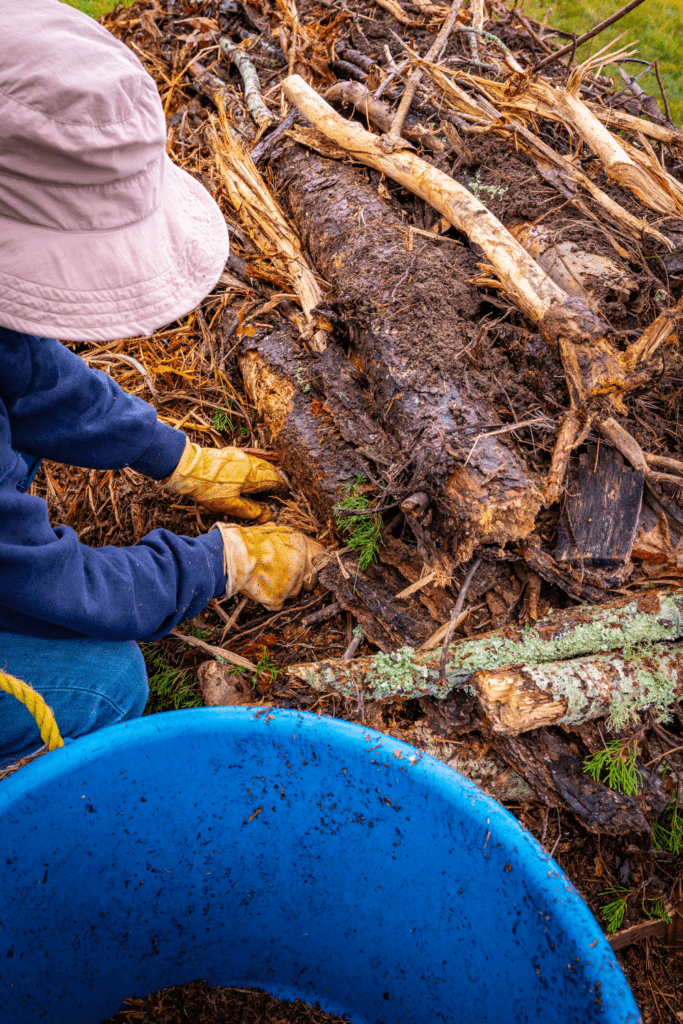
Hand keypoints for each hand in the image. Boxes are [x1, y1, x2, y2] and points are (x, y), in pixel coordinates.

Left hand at [161, 441, 286, 521]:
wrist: (185, 468)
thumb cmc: (207, 489)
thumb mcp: (230, 505)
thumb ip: (251, 510)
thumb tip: (268, 515)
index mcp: (252, 474)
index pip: (276, 480)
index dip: (282, 490)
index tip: (281, 499)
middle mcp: (249, 461)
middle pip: (270, 470)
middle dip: (274, 482)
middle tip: (271, 496)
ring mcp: (239, 455)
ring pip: (260, 464)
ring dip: (264, 476)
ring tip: (259, 490)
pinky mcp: (229, 453)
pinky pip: (248, 461)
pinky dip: (253, 470)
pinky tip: (244, 480)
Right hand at [215, 523, 324, 610]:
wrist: (232, 556)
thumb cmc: (247, 541)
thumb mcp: (271, 530)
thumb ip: (285, 537)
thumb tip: (286, 537)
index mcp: (301, 545)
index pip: (321, 554)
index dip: (314, 560)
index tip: (307, 564)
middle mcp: (301, 564)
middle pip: (311, 579)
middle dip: (301, 579)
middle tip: (284, 576)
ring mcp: (291, 583)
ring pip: (295, 592)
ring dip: (284, 589)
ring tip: (267, 580)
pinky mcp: (279, 598)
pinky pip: (278, 603)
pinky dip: (270, 599)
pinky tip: (260, 589)